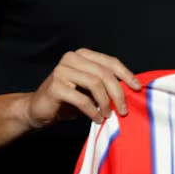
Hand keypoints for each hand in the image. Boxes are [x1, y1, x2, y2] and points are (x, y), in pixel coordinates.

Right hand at [22, 49, 141, 127]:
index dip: (126, 75)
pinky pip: (82, 99)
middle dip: (118, 93)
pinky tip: (96, 118)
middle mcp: (71, 58)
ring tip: (108, 115)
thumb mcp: (90, 90)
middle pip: (104, 73)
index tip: (137, 88)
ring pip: (95, 84)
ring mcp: (62, 71)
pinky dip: (93, 111)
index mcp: (82, 55)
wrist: (38, 110)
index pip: (110, 61)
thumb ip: (106, 85)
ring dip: (105, 102)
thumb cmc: (68, 100)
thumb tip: (130, 91)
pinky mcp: (55, 86)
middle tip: (123, 110)